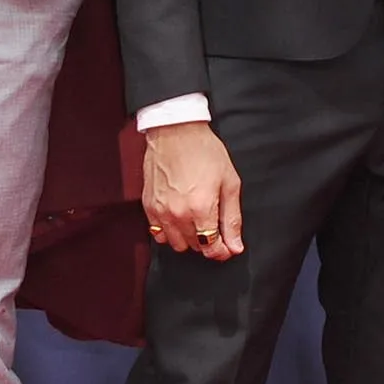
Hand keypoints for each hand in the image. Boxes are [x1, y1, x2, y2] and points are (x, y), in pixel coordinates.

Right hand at [141, 121, 242, 259]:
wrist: (176, 131)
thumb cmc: (205, 152)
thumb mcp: (229, 183)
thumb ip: (232, 219)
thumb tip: (235, 246)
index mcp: (201, 209)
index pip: (211, 248)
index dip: (222, 252)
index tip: (227, 247)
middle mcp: (178, 215)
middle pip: (195, 247)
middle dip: (208, 242)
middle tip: (214, 225)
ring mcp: (160, 212)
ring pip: (176, 244)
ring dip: (188, 238)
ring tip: (196, 220)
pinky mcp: (148, 206)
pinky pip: (158, 233)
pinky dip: (169, 231)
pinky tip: (179, 217)